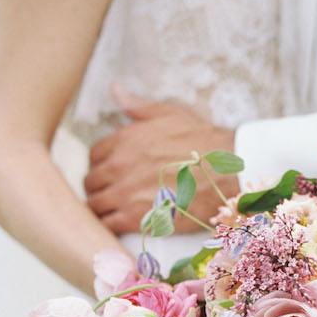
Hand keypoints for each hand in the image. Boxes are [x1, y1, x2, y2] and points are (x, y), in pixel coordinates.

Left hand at [84, 86, 238, 233]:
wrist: (226, 173)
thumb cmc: (203, 142)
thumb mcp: (170, 114)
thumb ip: (138, 106)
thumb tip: (115, 89)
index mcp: (124, 140)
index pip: (94, 155)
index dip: (102, 164)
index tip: (112, 172)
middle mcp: (120, 166)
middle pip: (91, 182)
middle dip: (100, 187)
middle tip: (114, 193)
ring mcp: (126, 193)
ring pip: (95, 205)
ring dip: (102, 208)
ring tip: (116, 210)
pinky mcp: (138, 218)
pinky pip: (108, 225)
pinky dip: (110, 227)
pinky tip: (121, 225)